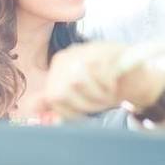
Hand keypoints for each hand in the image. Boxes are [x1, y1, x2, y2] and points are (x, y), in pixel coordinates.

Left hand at [42, 42, 164, 120]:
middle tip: (97, 104)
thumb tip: (32, 108)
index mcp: (59, 64)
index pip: (53, 95)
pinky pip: (100, 76)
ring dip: (96, 96)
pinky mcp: (106, 52)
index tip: (83, 112)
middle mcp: (70, 55)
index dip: (69, 110)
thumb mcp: (76, 93)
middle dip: (84, 104)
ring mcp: (86, 51)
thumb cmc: (101, 85)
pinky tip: (114, 87)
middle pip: (64, 90)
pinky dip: (109, 87)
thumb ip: (55, 100)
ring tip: (105, 95)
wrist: (131, 69)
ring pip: (79, 82)